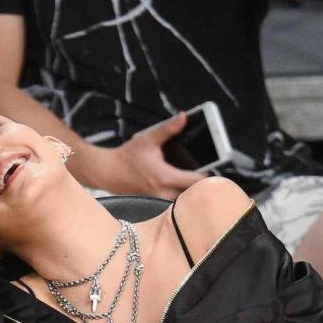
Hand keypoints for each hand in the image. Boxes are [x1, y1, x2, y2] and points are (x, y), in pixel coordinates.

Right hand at [86, 114, 206, 197]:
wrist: (108, 173)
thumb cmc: (127, 157)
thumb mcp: (148, 139)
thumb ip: (168, 129)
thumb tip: (184, 117)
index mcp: (165, 177)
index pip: (196, 181)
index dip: (209, 177)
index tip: (215, 170)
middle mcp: (163, 193)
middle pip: (193, 196)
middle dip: (202, 188)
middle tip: (210, 178)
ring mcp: (159, 202)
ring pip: (183, 203)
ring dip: (192, 195)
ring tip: (198, 186)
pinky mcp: (155, 204)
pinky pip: (173, 204)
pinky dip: (181, 199)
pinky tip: (184, 192)